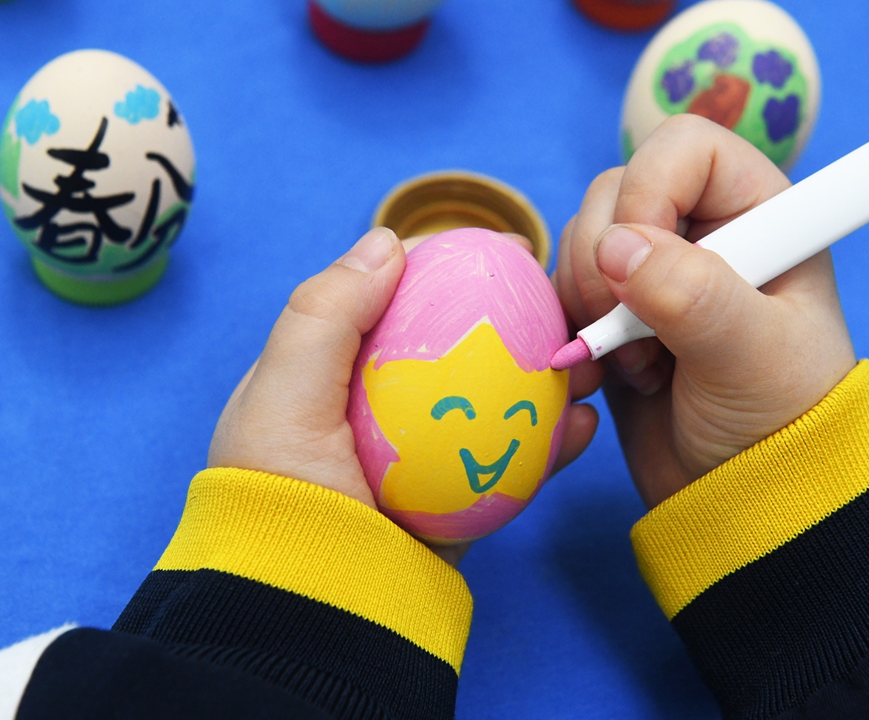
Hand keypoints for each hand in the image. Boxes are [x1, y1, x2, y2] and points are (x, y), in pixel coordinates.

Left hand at [208, 228, 599, 566]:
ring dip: (545, 378)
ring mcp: (424, 460)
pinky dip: (554, 445)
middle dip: (511, 322)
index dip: (446, 270)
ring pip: (495, 403)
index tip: (501, 252)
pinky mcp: (459, 505)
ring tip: (583, 358)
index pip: (392, 305)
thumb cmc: (284, 501)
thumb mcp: (283, 399)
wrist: (314, 613)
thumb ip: (325, 316)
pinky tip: (585, 425)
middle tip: (557, 300)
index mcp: (329, 379)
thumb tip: (387, 241)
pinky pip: (515, 464)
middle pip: (457, 349)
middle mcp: (379, 414)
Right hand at [554, 115, 856, 509]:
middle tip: (639, 338)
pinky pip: (563, 290)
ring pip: (582, 240)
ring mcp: (656, 273)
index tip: (643, 264)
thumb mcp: (752, 356)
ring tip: (638, 366)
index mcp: (760, 215)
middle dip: (605, 264)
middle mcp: (706, 231)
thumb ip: (692, 293)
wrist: (747, 499)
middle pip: (616, 191)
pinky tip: (602, 376)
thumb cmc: (781, 423)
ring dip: (588, 304)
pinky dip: (568, 329)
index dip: (648, 192)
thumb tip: (615, 246)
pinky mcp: (617, 317)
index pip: (684, 148)